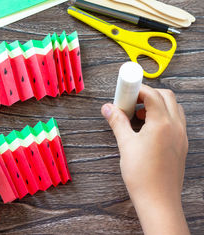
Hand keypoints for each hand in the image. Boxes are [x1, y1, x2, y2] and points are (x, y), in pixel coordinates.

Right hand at [101, 84, 188, 234]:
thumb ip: (117, 122)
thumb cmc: (142, 175)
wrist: (158, 200)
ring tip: (137, 116)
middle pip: (166, 96)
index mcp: (162, 124)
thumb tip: (108, 108)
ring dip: (156, 105)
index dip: (137, 89)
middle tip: (130, 102)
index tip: (124, 91)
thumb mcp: (125, 145)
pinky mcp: (181, 145)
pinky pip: (176, 122)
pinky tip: (146, 129)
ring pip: (173, 108)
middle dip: (147, 94)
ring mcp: (181, 136)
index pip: (152, 94)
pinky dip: (163, 117)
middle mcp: (176, 127)